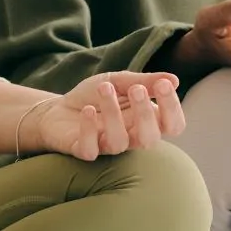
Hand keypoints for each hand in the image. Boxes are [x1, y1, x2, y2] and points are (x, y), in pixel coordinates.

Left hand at [24, 72, 185, 162]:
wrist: (57, 108)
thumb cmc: (93, 96)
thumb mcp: (118, 81)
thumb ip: (144, 81)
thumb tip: (174, 79)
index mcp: (145, 121)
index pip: (172, 125)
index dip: (172, 109)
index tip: (163, 85)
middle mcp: (130, 137)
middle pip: (150, 139)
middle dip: (146, 114)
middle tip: (136, 89)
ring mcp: (107, 146)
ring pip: (119, 141)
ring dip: (113, 113)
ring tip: (105, 87)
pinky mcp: (84, 151)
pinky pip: (91, 149)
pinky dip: (89, 129)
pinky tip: (87, 110)